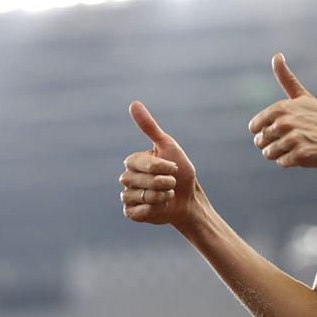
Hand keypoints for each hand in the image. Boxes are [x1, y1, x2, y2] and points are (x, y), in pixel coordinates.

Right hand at [120, 101, 199, 224]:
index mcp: (133, 161)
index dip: (160, 167)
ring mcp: (128, 196)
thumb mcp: (168, 146)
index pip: (139, 163)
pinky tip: (159, 206)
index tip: (173, 167)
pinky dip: (154, 209)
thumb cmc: (180, 172)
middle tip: (172, 183)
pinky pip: (138, 211)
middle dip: (164, 182)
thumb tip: (133, 103)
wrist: (189, 198)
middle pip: (140, 180)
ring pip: (141, 196)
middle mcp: (127, 178)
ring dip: (161, 196)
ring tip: (167, 195)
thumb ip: (150, 127)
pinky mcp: (131, 212)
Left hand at [248, 53, 316, 169]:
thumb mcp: (303, 97)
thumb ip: (286, 78)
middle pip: (260, 142)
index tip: (284, 128)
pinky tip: (306, 153)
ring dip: (282, 153)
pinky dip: (292, 161)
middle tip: (295, 138)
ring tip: (300, 145)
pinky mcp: (299, 155)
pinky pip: (282, 162)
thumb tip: (276, 55)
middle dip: (274, 143)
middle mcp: (284, 122)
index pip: (255, 126)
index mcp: (280, 108)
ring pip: (269, 154)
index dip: (267, 130)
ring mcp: (292, 139)